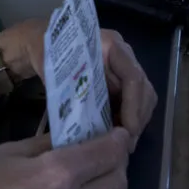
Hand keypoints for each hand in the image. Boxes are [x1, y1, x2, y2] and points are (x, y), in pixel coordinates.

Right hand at [0, 128, 132, 188]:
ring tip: (105, 181)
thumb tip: (71, 138)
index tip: (118, 133)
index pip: (108, 152)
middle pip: (118, 180)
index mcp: (58, 174)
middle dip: (117, 163)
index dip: (118, 139)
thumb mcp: (7, 154)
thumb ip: (45, 146)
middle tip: (108, 155)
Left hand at [2, 21, 157, 151]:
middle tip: (127, 145)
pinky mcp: (120, 83)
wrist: (44, 44)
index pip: (132, 76)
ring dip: (136, 122)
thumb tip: (84, 121)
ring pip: (143, 98)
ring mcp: (123, 69)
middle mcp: (123, 56)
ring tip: (121, 144)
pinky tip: (115, 136)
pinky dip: (128, 120)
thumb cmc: (49, 54)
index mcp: (111, 45)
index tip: (128, 131)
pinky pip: (133, 103)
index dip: (133, 105)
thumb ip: (72, 90)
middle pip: (144, 89)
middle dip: (138, 117)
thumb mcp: (56, 68)